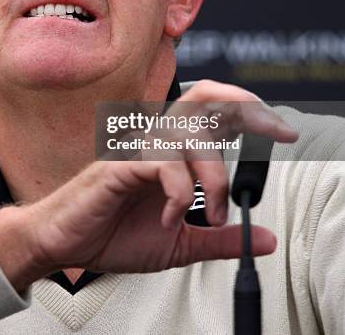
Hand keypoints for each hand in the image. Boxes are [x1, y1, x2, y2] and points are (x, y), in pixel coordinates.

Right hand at [0, 80, 297, 290]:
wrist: (64, 243)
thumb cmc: (110, 234)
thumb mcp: (177, 243)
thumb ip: (218, 239)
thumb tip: (262, 237)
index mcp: (170, 153)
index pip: (209, 114)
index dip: (246, 110)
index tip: (280, 130)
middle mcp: (155, 142)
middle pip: (204, 101)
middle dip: (245, 107)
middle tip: (276, 131)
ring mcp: (136, 150)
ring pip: (190, 137)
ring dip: (213, 178)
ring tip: (212, 213)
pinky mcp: (119, 165)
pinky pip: (163, 164)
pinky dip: (178, 193)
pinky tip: (168, 218)